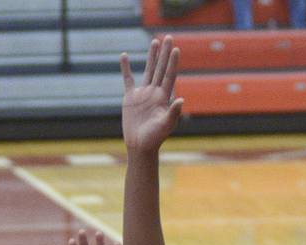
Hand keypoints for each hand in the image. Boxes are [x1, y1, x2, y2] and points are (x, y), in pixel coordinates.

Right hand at [121, 35, 183, 153]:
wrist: (140, 146)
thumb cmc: (155, 138)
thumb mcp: (165, 125)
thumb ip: (173, 113)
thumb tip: (181, 99)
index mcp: (164, 97)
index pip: (169, 75)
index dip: (172, 62)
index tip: (175, 48)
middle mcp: (154, 93)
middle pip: (160, 68)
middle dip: (163, 53)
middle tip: (167, 37)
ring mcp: (142, 94)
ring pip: (148, 71)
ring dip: (151, 56)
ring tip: (154, 41)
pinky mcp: (130, 98)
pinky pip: (127, 79)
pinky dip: (125, 68)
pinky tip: (124, 56)